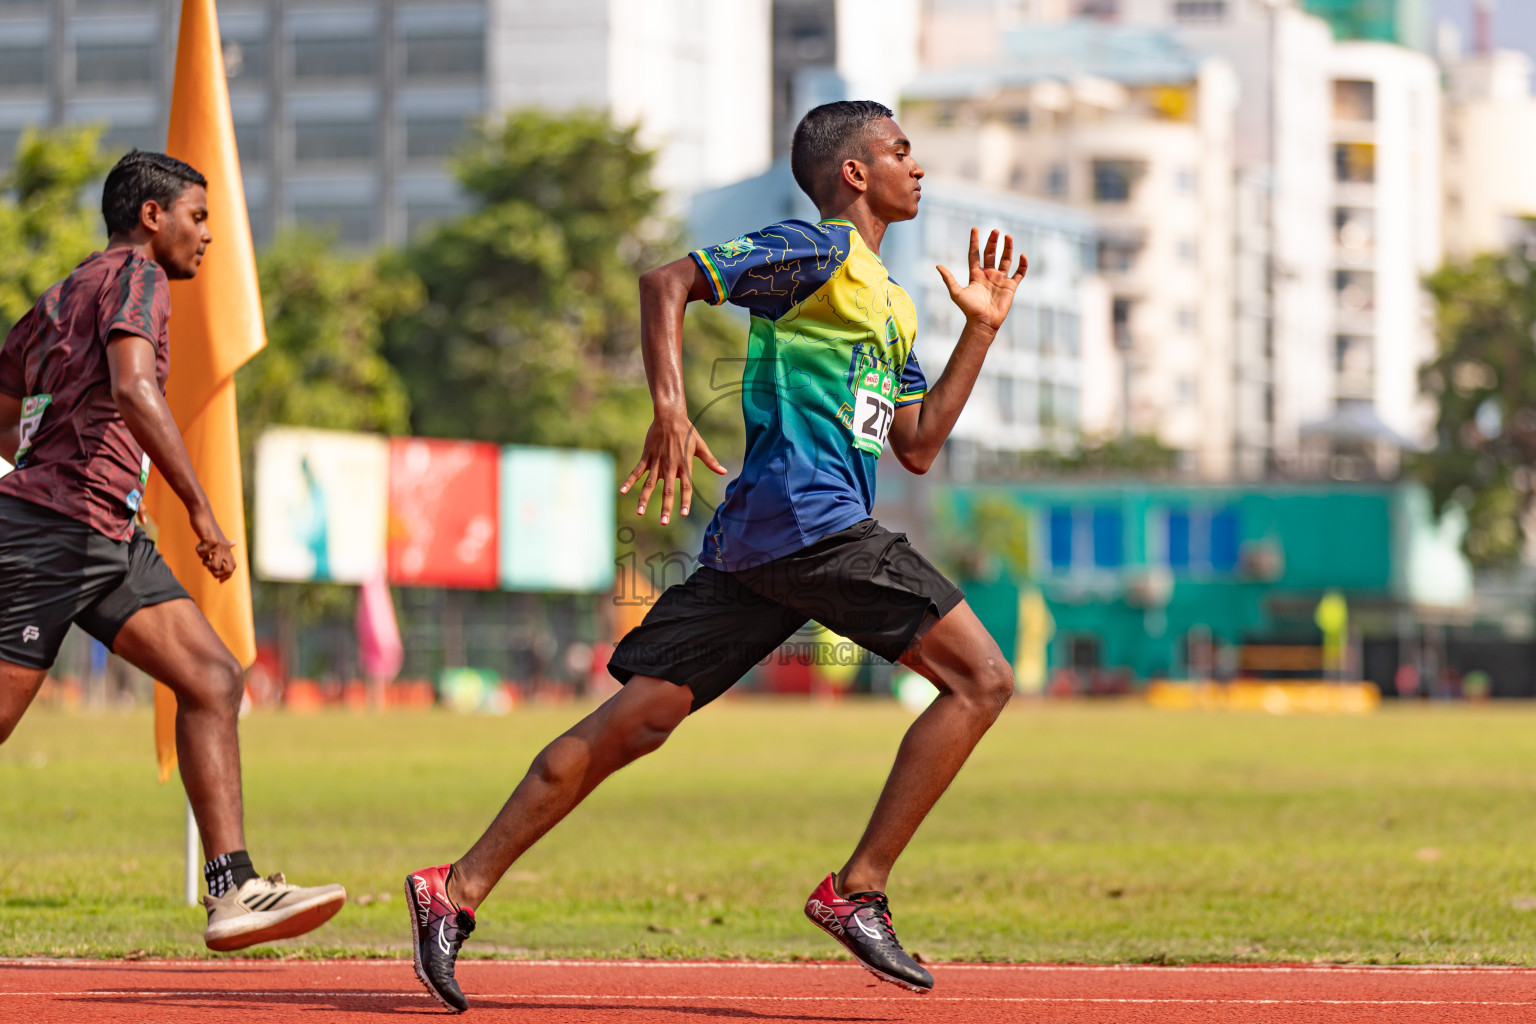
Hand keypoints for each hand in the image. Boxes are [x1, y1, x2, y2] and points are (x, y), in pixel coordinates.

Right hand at [191, 511, 236, 581]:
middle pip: (227, 570)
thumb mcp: (218, 536)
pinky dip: (198, 550)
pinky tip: (199, 543)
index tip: (220, 581)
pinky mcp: (210, 540)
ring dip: (205, 561)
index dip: (227, 576)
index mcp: (227, 549)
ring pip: (214, 565)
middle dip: (216, 573)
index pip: (232, 567)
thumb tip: (234, 543)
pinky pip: (202, 553)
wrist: (203, 514)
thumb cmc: (209, 526)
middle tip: (208, 563)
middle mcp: (225, 548)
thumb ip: (226, 543)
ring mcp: (218, 545)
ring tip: (203, 552)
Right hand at [620, 410, 726, 525]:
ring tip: (640, 512)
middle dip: (665, 507)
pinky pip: (636, 472)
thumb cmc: (687, 431)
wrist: (669, 417)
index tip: (684, 514)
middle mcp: (669, 466)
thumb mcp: (700, 446)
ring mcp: (656, 462)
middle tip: (664, 522)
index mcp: (684, 465)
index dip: (685, 500)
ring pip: (649, 484)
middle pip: (667, 490)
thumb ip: (710, 461)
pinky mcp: (647, 457)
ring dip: (644, 499)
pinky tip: (623, 491)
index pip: (686, 487)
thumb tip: (724, 471)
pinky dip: (629, 481)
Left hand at [936, 228, 1027, 332]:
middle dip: (993, 241)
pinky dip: (1022, 264)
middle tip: (995, 230)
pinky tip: (1022, 255)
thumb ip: (949, 278)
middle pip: (991, 253)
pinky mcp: (1010, 286)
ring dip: (1007, 248)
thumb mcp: (956, 292)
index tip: (974, 229)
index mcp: (976, 274)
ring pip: (1005, 259)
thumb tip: (938, 266)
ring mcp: (1000, 279)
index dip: (975, 242)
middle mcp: (989, 274)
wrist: (982, 322)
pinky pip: (1019, 273)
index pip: (975, 254)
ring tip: (1007, 236)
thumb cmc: (969, 309)